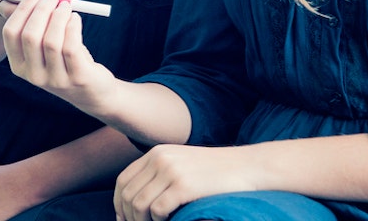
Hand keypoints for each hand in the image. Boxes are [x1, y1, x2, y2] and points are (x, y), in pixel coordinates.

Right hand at [1, 0, 116, 111]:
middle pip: (30, 35)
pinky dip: (73, 27)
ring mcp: (55, 79)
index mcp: (19, 65)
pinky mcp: (77, 78)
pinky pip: (71, 48)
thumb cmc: (66, 61)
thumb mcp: (46, 46)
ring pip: (51, 41)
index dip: (23, 9)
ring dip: (59, 16)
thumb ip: (40, 20)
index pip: (11, 34)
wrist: (92, 92)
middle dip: (42, 8)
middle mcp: (33, 75)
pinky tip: (75, 18)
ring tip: (66, 5)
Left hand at [113, 145, 254, 220]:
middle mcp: (159, 159)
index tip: (124, 220)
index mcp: (156, 153)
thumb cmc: (216, 172)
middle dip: (129, 217)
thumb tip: (137, 202)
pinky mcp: (183, 185)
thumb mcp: (182, 164)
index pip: (123, 181)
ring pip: (139, 204)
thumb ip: (160, 176)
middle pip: (128, 194)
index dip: (119, 204)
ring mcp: (171, 171)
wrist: (247, 167)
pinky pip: (157, 210)